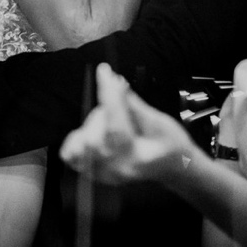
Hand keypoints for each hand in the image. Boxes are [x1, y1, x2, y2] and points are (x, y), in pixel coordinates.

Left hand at [60, 63, 195, 184]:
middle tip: (123, 106)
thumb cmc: (172, 144)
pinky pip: (71, 155)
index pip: (116, 123)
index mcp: (136, 157)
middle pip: (94, 134)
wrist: (175, 170)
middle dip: (105, 112)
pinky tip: (94, 132)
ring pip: (80, 143)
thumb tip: (115, 82)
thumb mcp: (160, 122)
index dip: (109, 94)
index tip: (104, 71)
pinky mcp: (95, 175)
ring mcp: (103, 175)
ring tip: (113, 123)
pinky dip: (78, 139)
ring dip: (94, 124)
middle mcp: (115, 170)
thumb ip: (134, 105)